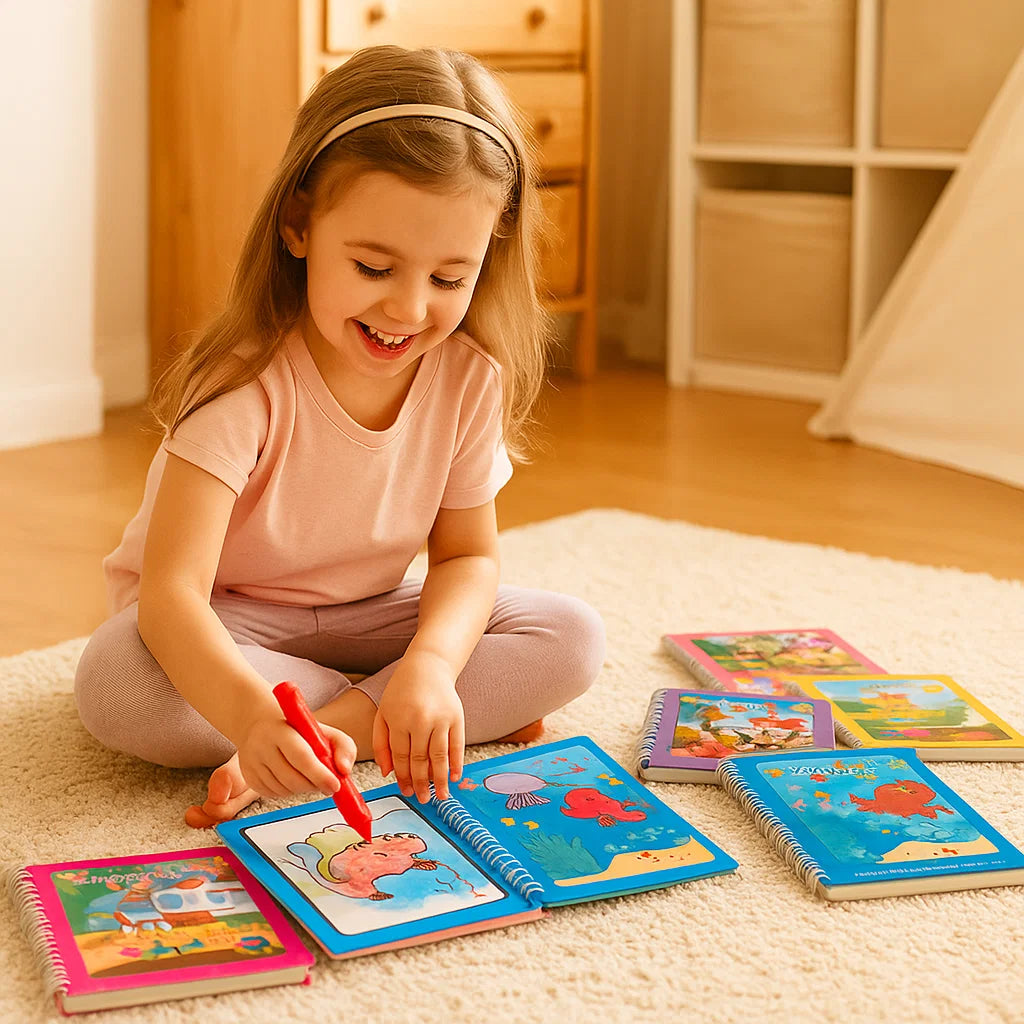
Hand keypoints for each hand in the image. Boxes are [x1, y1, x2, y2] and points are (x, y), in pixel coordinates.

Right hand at [235, 714, 357, 799]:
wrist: (261, 723)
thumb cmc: (298, 729)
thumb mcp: (325, 730)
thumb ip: (344, 747)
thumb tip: (344, 770)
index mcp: (282, 730)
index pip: (302, 757)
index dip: (319, 774)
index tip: (335, 785)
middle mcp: (262, 746)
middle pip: (293, 778)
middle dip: (314, 785)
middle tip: (327, 783)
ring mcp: (252, 763)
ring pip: (284, 790)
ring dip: (302, 789)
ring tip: (308, 775)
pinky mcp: (249, 777)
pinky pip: (273, 794)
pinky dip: (288, 791)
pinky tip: (292, 777)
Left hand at [372, 650, 464, 802]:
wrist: (428, 666)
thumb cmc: (402, 691)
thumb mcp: (383, 713)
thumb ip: (382, 744)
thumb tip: (387, 773)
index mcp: (399, 720)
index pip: (401, 757)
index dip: (403, 777)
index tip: (406, 791)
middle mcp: (420, 720)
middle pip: (420, 760)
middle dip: (420, 783)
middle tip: (422, 799)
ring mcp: (440, 718)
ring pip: (439, 756)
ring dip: (439, 779)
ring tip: (440, 796)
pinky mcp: (457, 716)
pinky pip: (457, 745)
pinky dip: (457, 763)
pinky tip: (454, 777)